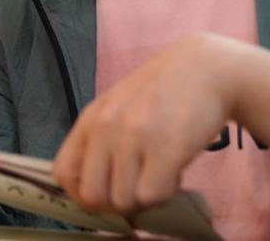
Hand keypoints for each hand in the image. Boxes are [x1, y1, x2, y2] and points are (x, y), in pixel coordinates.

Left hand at [53, 32, 242, 216]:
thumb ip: (102, 141)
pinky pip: (152, 196)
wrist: (206, 67)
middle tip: (137, 185)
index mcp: (91, 118)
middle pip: (92, 196)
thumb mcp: (119, 107)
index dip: (82, 191)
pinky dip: (165, 193)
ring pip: (124, 201)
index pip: (64, 173)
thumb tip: (95, 191)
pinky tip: (174, 170)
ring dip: (144, 196)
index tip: (106, 190)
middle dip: (115, 201)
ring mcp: (134, 137)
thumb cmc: (163, 92)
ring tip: (159, 171)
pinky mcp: (166, 148)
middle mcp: (106, 126)